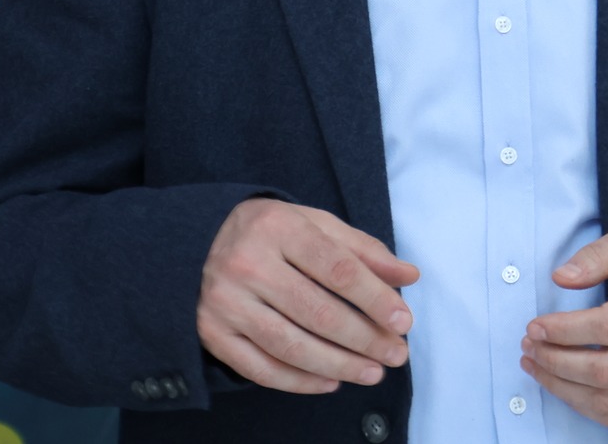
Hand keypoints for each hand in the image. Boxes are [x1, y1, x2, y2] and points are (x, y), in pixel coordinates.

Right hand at [197, 198, 419, 394]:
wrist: (198, 241)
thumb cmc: (272, 233)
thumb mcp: (317, 225)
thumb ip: (364, 250)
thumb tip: (409, 277)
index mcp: (279, 228)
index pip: (338, 269)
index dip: (375, 299)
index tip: (404, 322)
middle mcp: (247, 264)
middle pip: (318, 312)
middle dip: (365, 339)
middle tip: (396, 355)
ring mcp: (226, 302)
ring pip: (292, 346)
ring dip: (339, 366)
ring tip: (372, 372)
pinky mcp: (212, 333)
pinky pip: (261, 368)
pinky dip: (300, 382)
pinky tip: (332, 382)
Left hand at [520, 220, 607, 425]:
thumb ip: (600, 254)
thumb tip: (562, 277)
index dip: (565, 331)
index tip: (536, 326)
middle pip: (606, 369)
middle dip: (557, 362)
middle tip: (530, 346)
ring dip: (564, 387)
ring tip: (537, 365)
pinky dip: (586, 405)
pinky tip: (564, 385)